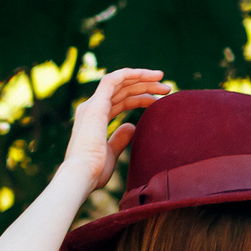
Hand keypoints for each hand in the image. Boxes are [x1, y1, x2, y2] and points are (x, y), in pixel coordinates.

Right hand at [63, 67, 168, 194]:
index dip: (140, 99)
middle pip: (123, 91)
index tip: (159, 101)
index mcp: (95, 120)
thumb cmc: (94, 171)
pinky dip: (130, 74)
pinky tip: (147, 75)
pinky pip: (113, 80)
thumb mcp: (112, 153)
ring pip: (120, 83)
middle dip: (146, 87)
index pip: (120, 102)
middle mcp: (91, 109)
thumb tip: (131, 127)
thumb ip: (120, 138)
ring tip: (164, 82)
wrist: (82, 175)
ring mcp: (92, 105)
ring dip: (142, 79)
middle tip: (168, 90)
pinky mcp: (96, 104)